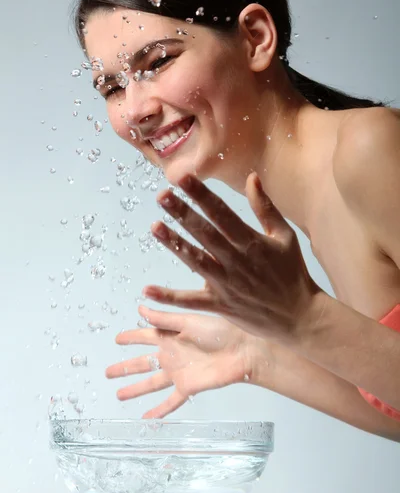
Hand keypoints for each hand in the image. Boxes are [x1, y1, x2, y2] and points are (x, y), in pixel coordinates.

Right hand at [105, 305, 264, 417]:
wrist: (241, 351)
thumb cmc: (219, 331)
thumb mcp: (188, 320)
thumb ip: (164, 318)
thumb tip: (140, 309)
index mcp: (171, 336)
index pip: (145, 336)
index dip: (131, 337)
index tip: (117, 339)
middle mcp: (171, 355)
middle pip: (143, 362)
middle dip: (125, 367)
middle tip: (108, 372)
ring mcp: (178, 373)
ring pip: (151, 384)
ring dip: (135, 389)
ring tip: (119, 395)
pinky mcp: (188, 387)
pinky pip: (171, 402)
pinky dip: (159, 411)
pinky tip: (147, 418)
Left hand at [143, 172, 321, 344]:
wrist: (300, 316)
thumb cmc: (292, 272)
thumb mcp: (285, 236)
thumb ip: (265, 207)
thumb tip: (252, 177)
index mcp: (252, 242)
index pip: (222, 213)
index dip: (202, 195)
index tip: (183, 179)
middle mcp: (236, 260)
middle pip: (205, 233)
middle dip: (183, 213)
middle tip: (162, 196)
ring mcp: (226, 284)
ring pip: (196, 261)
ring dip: (174, 245)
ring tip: (154, 227)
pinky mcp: (220, 305)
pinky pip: (192, 301)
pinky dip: (170, 297)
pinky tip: (148, 290)